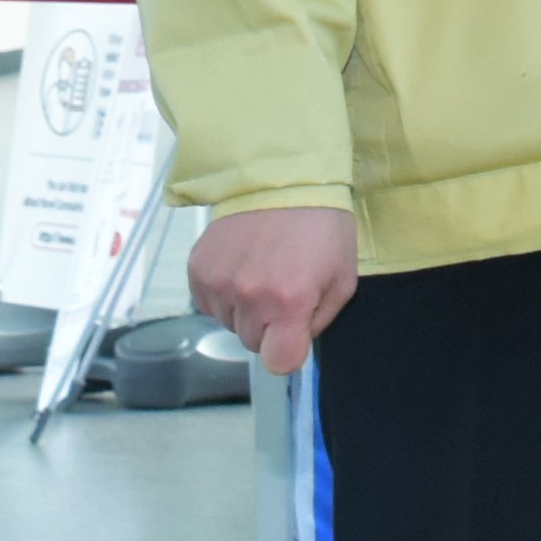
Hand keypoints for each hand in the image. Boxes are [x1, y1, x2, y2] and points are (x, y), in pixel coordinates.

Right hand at [192, 203, 360, 377]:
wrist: (282, 177)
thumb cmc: (321, 228)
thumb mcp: (341, 280)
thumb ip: (319, 321)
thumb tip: (294, 342)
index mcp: (289, 302)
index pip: (278, 362)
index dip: (287, 352)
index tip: (292, 334)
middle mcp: (249, 296)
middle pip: (252, 342)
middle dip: (268, 325)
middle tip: (281, 289)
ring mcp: (219, 282)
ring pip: (229, 323)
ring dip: (244, 308)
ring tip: (261, 272)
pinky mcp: (198, 268)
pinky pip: (208, 303)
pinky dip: (223, 293)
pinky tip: (240, 267)